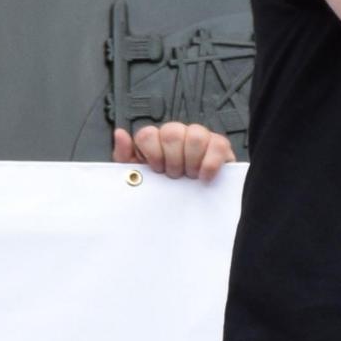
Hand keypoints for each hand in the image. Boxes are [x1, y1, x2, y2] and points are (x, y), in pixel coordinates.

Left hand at [112, 121, 234, 179]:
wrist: (188, 208)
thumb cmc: (162, 187)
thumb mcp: (140, 176)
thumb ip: (125, 156)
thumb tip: (120, 133)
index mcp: (155, 140)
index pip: (148, 134)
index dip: (151, 154)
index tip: (156, 170)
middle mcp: (177, 134)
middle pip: (171, 132)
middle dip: (172, 160)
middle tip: (174, 176)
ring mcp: (199, 137)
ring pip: (196, 135)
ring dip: (191, 161)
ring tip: (190, 177)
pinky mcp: (220, 146)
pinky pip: (218, 144)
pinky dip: (210, 163)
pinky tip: (204, 177)